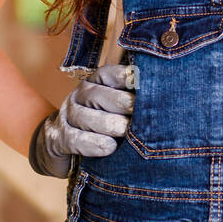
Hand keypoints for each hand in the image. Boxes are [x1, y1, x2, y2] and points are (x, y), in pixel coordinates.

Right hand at [29, 63, 136, 177]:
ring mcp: (68, 116)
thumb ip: (132, 100)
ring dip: (108, 124)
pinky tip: (109, 147)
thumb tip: (161, 99)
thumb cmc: (102, 122)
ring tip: (126, 131)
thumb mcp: (115, 107)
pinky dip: (93, 144)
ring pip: (85, 117)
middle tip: (138, 113)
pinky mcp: (60, 138)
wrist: (63, 142)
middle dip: (120, 103)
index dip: (124, 77)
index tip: (141, 82)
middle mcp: (80, 95)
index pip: (108, 74)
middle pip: (98, 95)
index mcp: (96, 82)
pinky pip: (75, 139)